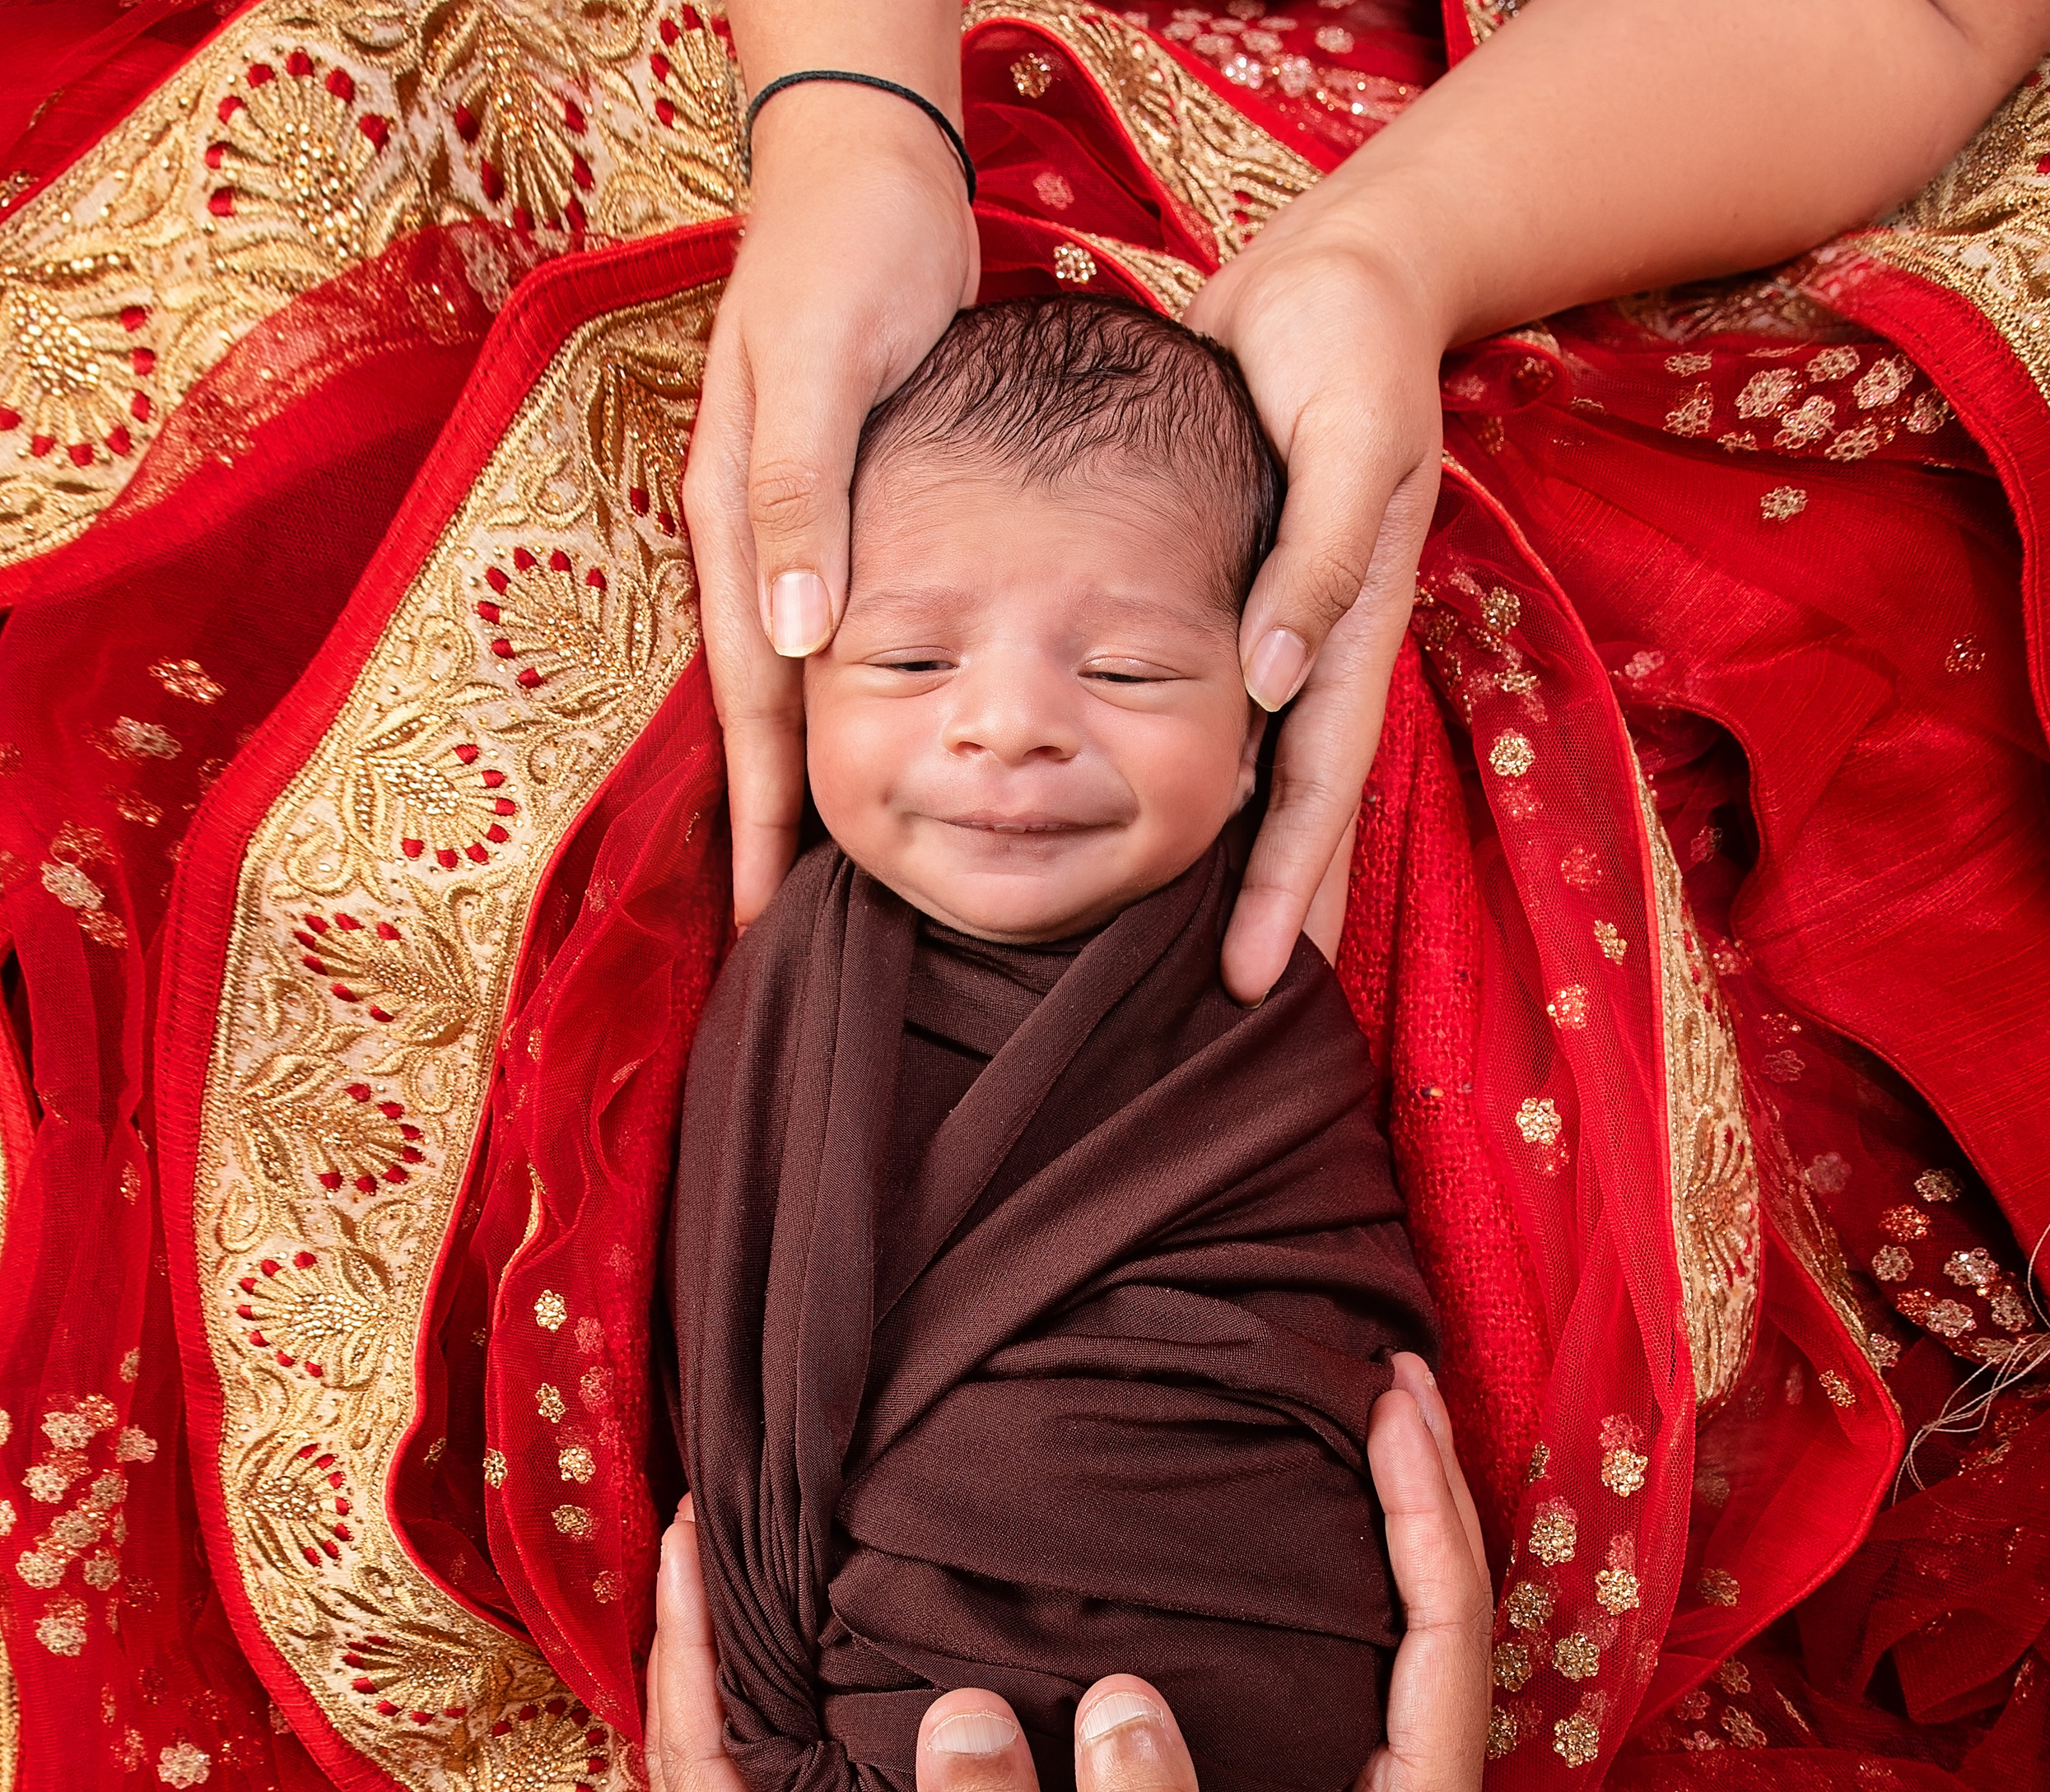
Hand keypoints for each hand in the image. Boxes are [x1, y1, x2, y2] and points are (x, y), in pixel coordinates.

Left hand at [642, 1498, 1131, 1791]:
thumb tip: (960, 1704)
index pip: (691, 1761)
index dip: (687, 1639)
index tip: (691, 1528)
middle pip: (688, 1767)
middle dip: (692, 1645)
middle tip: (710, 1526)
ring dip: (728, 1692)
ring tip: (749, 1587)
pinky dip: (778, 1748)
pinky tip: (816, 1704)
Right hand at [683, 85, 977, 929]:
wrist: (868, 169)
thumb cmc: (853, 256)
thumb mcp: (825, 365)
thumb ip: (805, 494)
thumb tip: (796, 637)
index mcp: (745, 517)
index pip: (754, 700)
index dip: (764, 812)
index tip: (764, 912)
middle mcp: (759, 538)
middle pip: (765, 713)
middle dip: (771, 827)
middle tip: (780, 931)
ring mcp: (792, 526)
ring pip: (793, 684)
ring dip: (803, 780)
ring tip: (819, 872)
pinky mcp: (832, 508)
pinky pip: (832, 637)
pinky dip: (841, 707)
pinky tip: (865, 748)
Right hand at [1072, 1354, 1491, 1791]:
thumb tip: (1119, 1694)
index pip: (1448, 1625)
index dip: (1424, 1503)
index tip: (1388, 1396)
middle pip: (1454, 1613)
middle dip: (1428, 1490)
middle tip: (1385, 1373)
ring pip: (1420, 1645)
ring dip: (1399, 1537)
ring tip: (1355, 1437)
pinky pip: (1375, 1683)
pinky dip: (1356, 1600)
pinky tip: (1301, 1571)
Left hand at [1185, 192, 1446, 1001]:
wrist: (1342, 278)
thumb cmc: (1344, 345)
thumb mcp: (1345, 433)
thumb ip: (1318, 555)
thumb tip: (1274, 676)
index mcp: (1348, 625)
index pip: (1316, 785)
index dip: (1289, 886)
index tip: (1253, 977)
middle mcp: (1319, 646)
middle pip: (1295, 805)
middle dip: (1273, 909)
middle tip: (1229, 1005)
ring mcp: (1289, 629)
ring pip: (1264, 773)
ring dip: (1241, 862)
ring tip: (1197, 950)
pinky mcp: (1251, 598)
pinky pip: (1224, 711)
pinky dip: (1205, 777)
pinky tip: (1162, 819)